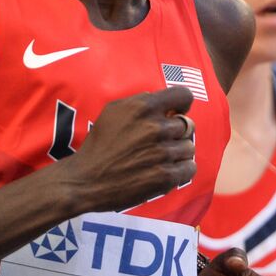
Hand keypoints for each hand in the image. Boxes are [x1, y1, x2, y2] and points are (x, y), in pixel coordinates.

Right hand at [62, 87, 197, 212]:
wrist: (85, 180)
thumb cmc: (99, 145)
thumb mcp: (113, 111)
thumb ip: (140, 102)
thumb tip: (163, 101)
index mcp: (142, 107)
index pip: (183, 95)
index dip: (182, 104)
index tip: (176, 113)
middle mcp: (155, 127)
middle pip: (188, 125)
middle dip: (176, 133)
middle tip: (161, 142)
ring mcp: (162, 153)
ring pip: (189, 147)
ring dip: (178, 153)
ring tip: (160, 159)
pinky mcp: (165, 176)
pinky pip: (190, 168)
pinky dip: (181, 170)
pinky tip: (166, 171)